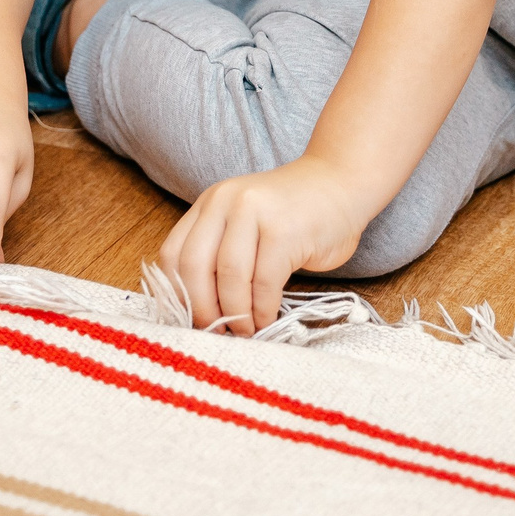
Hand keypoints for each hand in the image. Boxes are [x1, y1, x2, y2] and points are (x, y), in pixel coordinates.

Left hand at [159, 156, 374, 335]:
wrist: (341, 183)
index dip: (177, 295)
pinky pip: (264, 283)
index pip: (173, 254)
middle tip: (217, 332)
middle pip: (194, 266)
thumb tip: (197, 312)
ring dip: (235, 314)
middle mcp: (226, 201)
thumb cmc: (293, 215)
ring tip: (245, 330)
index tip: (190, 321)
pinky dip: (262, 310)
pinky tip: (266, 320)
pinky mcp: (284, 231)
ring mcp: (255, 212)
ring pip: (229, 277)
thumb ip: (219, 253)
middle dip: (202, 309)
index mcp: (210, 203)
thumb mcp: (244, 224)